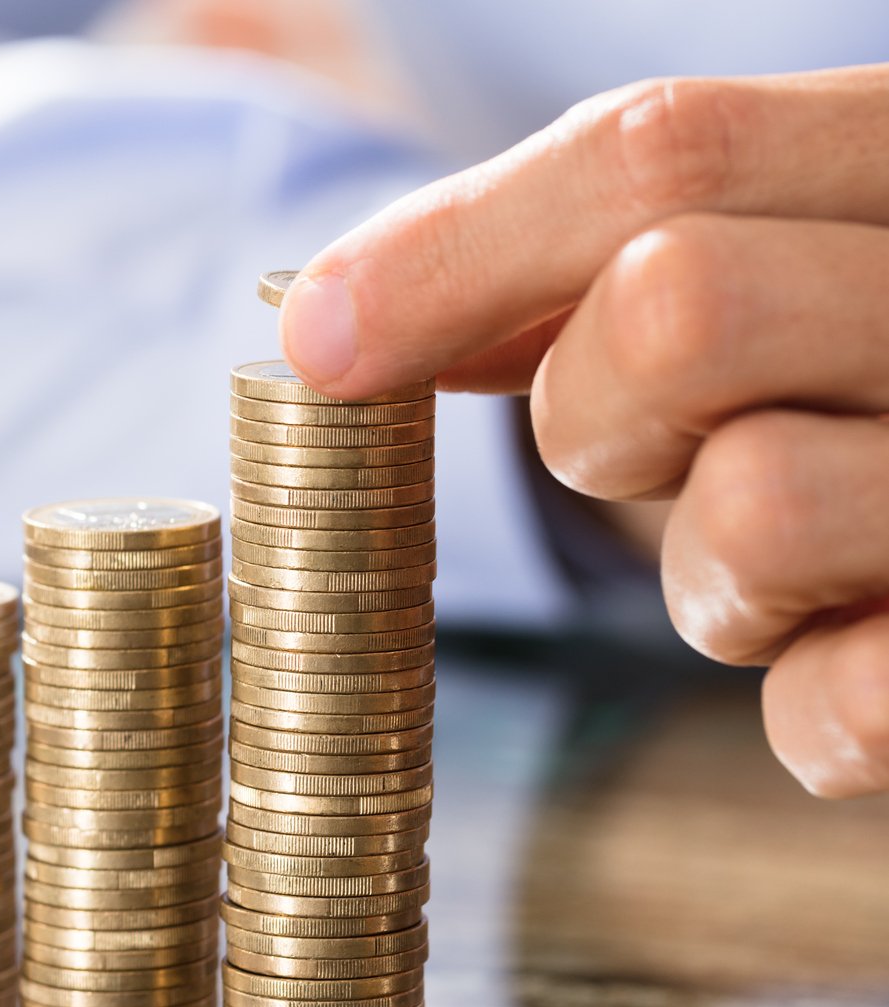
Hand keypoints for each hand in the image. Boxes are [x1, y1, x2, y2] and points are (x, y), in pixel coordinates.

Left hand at [278, 65, 888, 797]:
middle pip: (673, 312)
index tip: (316, 340)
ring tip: (792, 567)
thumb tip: (339, 317)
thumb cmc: (885, 395)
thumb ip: (596, 267)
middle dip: (595, 414)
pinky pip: (842, 708)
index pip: (658, 156)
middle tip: (656, 455)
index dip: (451, 249)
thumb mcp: (780, 277)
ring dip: (710, 576)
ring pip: (749, 510)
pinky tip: (864, 657)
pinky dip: (811, 707)